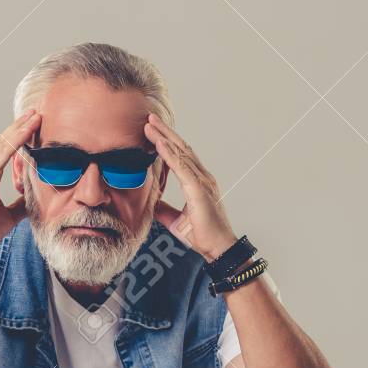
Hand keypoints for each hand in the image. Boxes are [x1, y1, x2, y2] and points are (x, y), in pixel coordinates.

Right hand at [0, 110, 41, 260]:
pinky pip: (3, 154)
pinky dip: (16, 141)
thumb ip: (20, 202)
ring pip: (2, 143)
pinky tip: (28, 132)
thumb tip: (34, 197)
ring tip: (35, 116)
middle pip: (1, 142)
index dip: (15, 136)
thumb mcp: (9, 214)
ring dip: (20, 129)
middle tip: (35, 113)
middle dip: (19, 126)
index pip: (1, 150)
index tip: (30, 125)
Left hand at [143, 112, 235, 260]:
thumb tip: (152, 203)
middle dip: (165, 132)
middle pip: (182, 148)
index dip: (167, 143)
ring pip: (181, 153)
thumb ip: (165, 209)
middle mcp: (203, 178)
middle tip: (150, 119)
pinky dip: (170, 154)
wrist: (218, 249)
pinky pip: (182, 168)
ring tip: (150, 125)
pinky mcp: (199, 190)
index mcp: (198, 183)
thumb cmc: (203, 236)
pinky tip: (159, 144)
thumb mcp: (177, 220)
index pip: (181, 157)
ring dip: (164, 138)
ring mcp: (202, 182)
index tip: (152, 132)